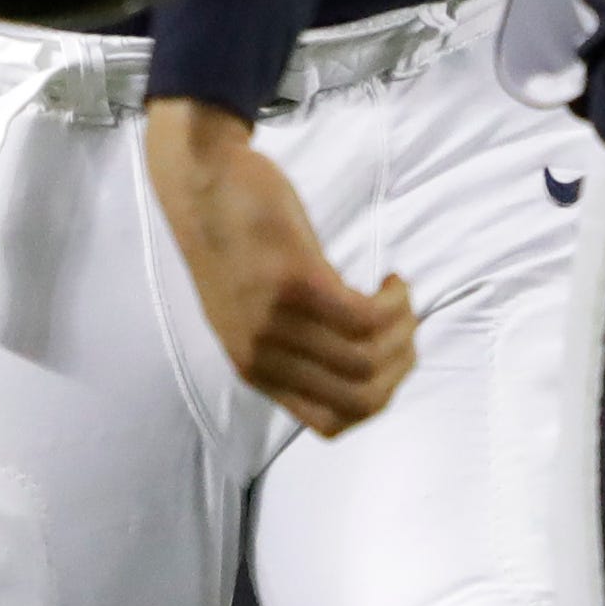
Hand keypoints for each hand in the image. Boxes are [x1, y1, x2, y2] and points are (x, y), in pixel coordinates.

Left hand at [144, 98, 415, 435]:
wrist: (199, 180)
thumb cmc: (238, 239)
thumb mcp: (253, 311)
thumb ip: (293, 345)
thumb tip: (363, 364)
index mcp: (253, 370)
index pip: (332, 425)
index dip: (377, 398)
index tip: (388, 356)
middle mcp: (261, 356)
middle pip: (362, 399)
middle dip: (402, 368)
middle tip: (406, 325)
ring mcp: (276, 322)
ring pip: (370, 360)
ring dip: (405, 331)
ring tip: (399, 297)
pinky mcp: (294, 281)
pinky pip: (367, 317)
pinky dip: (395, 303)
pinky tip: (392, 279)